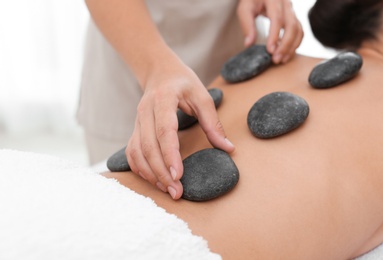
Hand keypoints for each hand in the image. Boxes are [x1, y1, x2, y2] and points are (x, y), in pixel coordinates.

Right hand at [126, 63, 234, 199]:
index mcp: (163, 99)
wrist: (159, 71)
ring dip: (150, 174)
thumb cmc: (182, 81)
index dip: (170, 155)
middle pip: (148, 146)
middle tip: (176, 192)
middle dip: (161, 172)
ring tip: (167, 189)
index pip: (164, 131)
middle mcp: (145, 111)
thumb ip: (213, 123)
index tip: (178, 175)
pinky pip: (132, 152)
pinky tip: (154, 179)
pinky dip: (140, 169)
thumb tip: (228, 149)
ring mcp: (137, 121)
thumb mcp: (202, 95)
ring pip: (137, 152)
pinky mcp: (135, 129)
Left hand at [237, 0, 302, 63]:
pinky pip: (299, 31)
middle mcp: (286, 3)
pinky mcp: (293, 17)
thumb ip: (247, 25)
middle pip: (291, 25)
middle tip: (276, 59)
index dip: (274, 35)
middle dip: (285, 45)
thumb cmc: (252, 0)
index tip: (270, 50)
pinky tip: (286, 53)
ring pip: (298, 29)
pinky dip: (294, 44)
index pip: (277, 18)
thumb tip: (248, 44)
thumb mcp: (244, 9)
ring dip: (291, 47)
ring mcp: (291, 10)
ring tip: (281, 59)